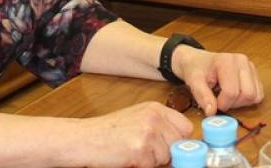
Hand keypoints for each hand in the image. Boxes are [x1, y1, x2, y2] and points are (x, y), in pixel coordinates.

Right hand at [59, 101, 191, 167]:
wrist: (84, 139)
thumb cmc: (107, 132)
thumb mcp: (137, 120)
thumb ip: (159, 127)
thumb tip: (181, 146)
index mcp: (155, 108)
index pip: (186, 126)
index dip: (180, 141)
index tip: (176, 150)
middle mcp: (154, 117)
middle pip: (179, 143)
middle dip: (167, 153)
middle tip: (145, 152)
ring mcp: (148, 132)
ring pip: (167, 157)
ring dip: (153, 161)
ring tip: (133, 153)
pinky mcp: (140, 149)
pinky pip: (152, 165)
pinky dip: (142, 166)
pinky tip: (128, 158)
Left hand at [173, 46, 263, 116]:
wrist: (200, 61)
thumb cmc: (197, 69)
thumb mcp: (194, 81)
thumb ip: (202, 96)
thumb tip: (212, 112)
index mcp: (227, 61)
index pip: (232, 91)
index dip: (222, 104)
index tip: (213, 103)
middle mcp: (242, 61)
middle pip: (247, 94)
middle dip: (233, 104)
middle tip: (221, 101)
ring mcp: (251, 67)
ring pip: (255, 96)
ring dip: (241, 103)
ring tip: (227, 97)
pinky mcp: (255, 74)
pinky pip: (258, 95)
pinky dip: (247, 100)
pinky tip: (235, 95)